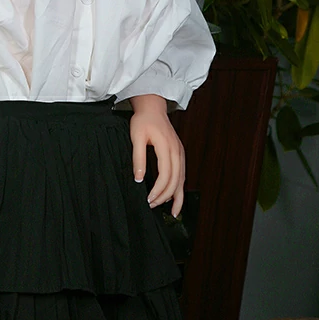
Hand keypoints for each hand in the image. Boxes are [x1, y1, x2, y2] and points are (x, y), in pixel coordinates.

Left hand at [129, 100, 185, 218]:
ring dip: (175, 196)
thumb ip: (138, 158)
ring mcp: (180, 153)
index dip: (158, 190)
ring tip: (170, 211)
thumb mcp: (136, 137)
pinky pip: (182, 175)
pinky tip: (176, 200)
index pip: (166, 175)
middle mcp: (177, 152)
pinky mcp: (180, 155)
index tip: (148, 199)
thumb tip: (138, 178)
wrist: (153, 108)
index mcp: (167, 147)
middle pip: (175, 180)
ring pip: (182, 179)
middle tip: (152, 205)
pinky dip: (180, 189)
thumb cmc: (143, 121)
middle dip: (165, 196)